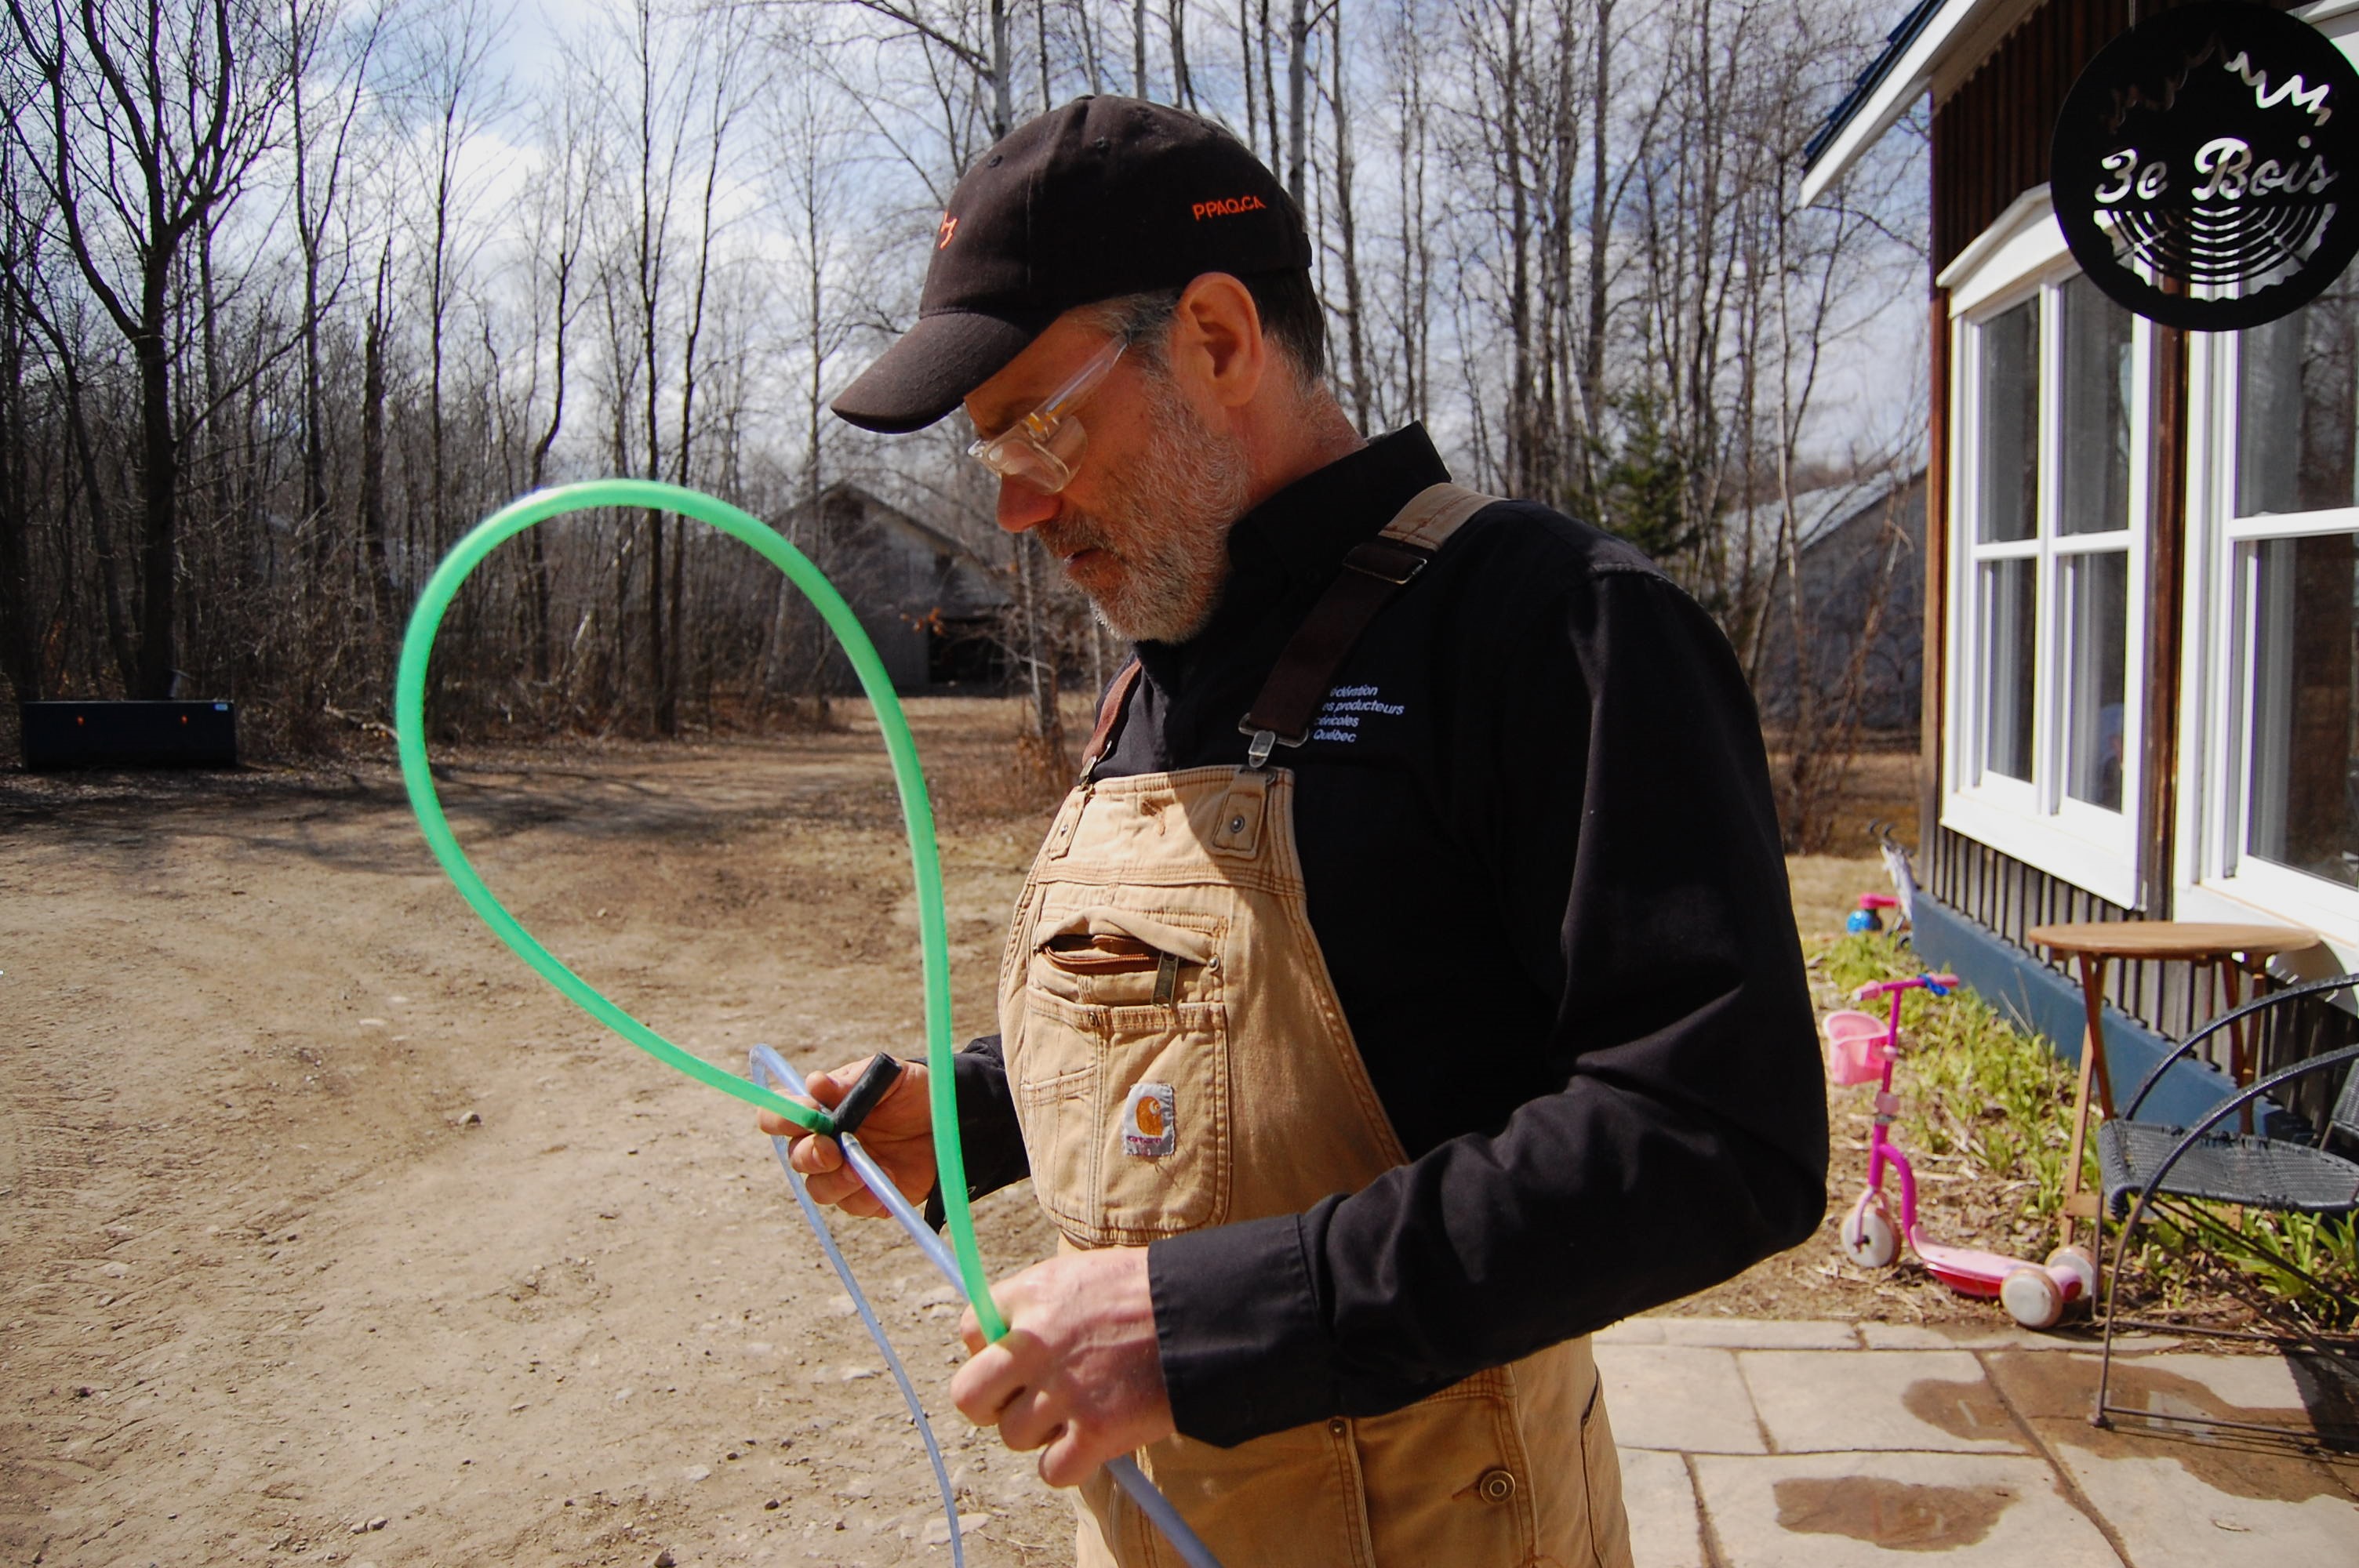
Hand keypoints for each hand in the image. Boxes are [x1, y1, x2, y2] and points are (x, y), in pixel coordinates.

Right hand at [754, 1054, 936, 1217]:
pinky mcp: (866, 1196)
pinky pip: (855, 1206)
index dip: (783, 1117)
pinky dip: (869, 1197)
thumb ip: (852, 1082)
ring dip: (840, 1182)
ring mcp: (843, 1173)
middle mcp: (823, 1143)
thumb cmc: (911, 1092)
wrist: (949, 1119)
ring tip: (868, 1169)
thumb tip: (815, 1083)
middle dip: (811, 1156)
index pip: (778, 1116)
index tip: (809, 1112)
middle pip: (796, 1158)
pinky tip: (889, 1179)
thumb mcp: (888, 1076)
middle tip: (834, 1150)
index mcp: (819, 1110)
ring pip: (820, 1189)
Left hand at [951, 1248, 1174, 1486]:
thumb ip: (1037, 1305)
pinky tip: (1093, 1443)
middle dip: (990, 1405)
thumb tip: (1001, 1338)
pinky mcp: (1097, 1430)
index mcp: (1033, 1294)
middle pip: (969, 1394)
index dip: (988, 1352)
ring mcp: (1065, 1390)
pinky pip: (1052, 1470)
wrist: (1206, 1315)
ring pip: (1013, 1436)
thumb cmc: (1148, 1293)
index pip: (971, 1331)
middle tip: (1022, 1403)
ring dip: (1040, 1434)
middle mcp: (1037, 1343)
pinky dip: (1069, 1465)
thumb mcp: (1082, 1275)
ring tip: (1078, 1413)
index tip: (1013, 1362)